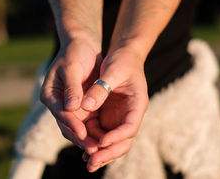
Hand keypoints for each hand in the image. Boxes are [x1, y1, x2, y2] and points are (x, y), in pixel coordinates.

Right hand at [40, 39, 101, 153]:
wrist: (83, 45)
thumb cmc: (75, 52)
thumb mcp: (72, 68)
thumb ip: (72, 88)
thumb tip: (71, 108)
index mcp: (50, 94)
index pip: (60, 112)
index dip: (72, 124)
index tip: (83, 133)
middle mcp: (58, 104)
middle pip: (67, 126)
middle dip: (80, 138)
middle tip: (93, 150)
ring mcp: (70, 108)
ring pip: (78, 128)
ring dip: (88, 140)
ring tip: (100, 151)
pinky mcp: (82, 108)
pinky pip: (88, 124)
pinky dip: (95, 133)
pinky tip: (105, 142)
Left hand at [80, 47, 148, 171]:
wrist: (123, 56)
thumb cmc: (122, 61)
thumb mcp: (112, 71)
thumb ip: (100, 88)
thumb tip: (85, 106)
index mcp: (137, 104)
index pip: (130, 127)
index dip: (116, 137)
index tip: (101, 142)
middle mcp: (129, 115)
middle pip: (122, 141)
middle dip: (108, 153)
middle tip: (92, 163)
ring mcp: (118, 117)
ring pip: (111, 141)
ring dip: (99, 152)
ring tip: (86, 162)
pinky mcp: (108, 116)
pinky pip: (101, 133)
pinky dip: (92, 141)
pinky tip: (82, 148)